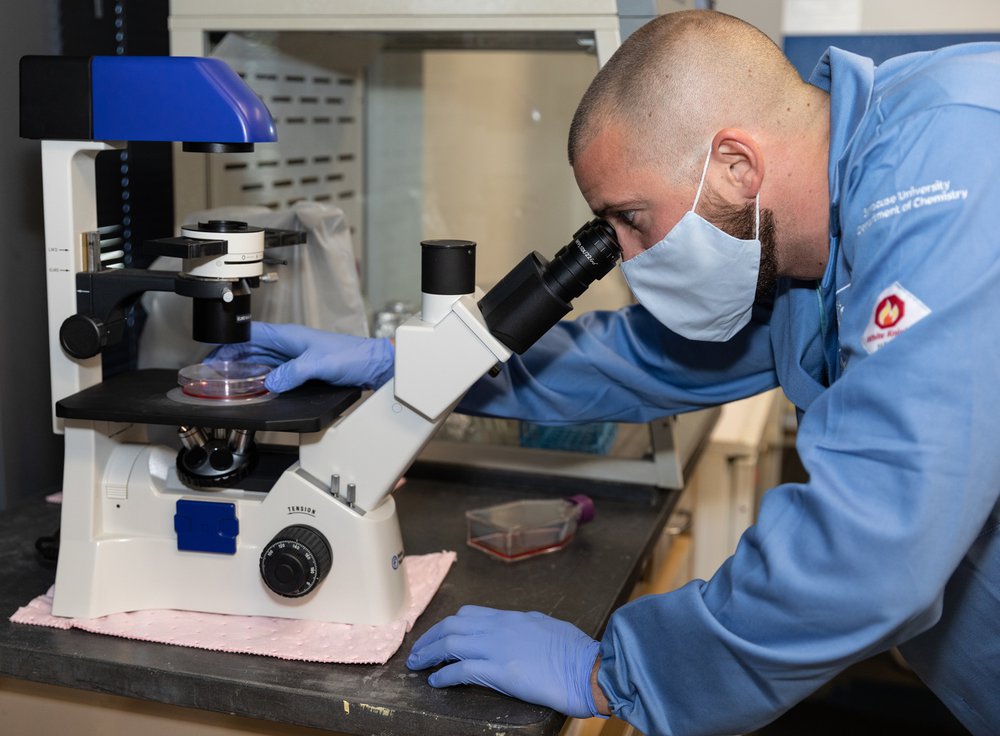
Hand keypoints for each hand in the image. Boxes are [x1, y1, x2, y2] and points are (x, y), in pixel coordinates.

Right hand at [208, 322, 393, 391]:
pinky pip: (274, 373)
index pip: (250, 335)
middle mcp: (289, 344)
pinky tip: (255, 389)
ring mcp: (294, 357)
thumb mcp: (320, 364)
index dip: (229, 343)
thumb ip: (294, 372)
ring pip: (261, 362)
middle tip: (213, 374)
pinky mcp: (301, 370)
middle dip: (230, 359)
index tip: (213, 355)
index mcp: (289, 336)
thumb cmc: (352, 356)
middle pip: (251, 349)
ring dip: (244, 370)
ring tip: (227, 383)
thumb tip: (271, 382)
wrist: (373, 365)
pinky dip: (261, 380)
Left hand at [406, 605, 602, 718]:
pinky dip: (444, 675)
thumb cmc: (577, 652)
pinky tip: (435, 681)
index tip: (437, 635)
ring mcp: (499, 648)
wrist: (591, 669)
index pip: (469, 613)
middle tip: (417, 650)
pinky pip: (462, 670)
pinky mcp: (501, 672)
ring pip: (451, 643)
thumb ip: (525, 627)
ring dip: (429, 653)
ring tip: (417, 664)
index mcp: (512, 617)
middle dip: (430, 636)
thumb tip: (514, 631)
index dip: (448, 624)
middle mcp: (501, 627)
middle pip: (453, 624)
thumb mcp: (546, 627)